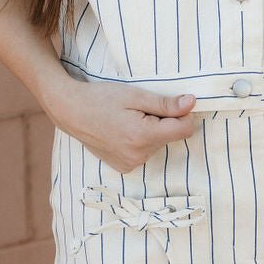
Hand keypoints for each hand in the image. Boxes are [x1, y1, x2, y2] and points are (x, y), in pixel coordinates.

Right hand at [41, 73, 198, 174]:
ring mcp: (130, 164)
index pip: (185, 129)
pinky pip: (144, 152)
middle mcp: (139, 156)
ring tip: (127, 119)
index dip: (182, 114)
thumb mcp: (136, 95)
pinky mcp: (123, 167)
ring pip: (157, 144)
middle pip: (170, 136)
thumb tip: (192, 103)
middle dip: (162, 121)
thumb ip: (166, 104)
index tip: (170, 103)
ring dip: (151, 131)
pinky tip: (122, 131)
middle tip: (138, 109)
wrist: (71, 111)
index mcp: (143, 136)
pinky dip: (140, 141)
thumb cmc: (102, 98)